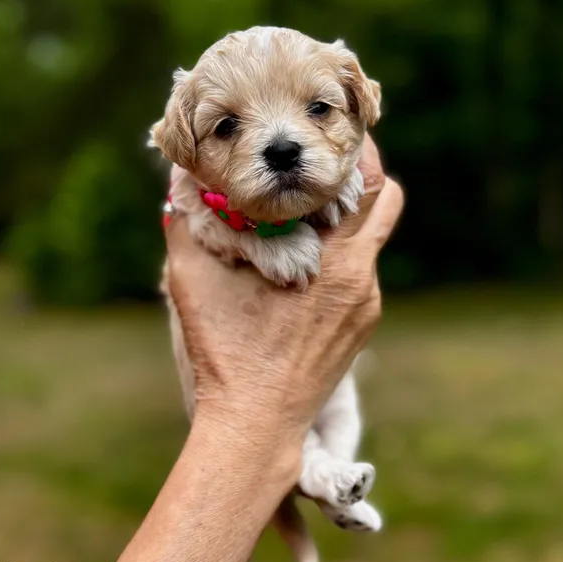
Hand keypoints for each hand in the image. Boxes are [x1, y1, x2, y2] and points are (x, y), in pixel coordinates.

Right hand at [165, 136, 403, 465]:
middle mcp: (363, 280)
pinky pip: (362, 272)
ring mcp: (367, 306)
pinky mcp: (362, 326)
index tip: (338, 135)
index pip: (373, 188)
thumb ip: (185, 223)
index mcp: (335, 262)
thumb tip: (176, 181)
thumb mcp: (192, 281)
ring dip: (347, 219)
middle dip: (360, 179)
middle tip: (324, 164)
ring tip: (306, 212)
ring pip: (372, 240)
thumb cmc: (225, 353)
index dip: (361, 154)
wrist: (255, 427)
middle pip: (385, 205)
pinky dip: (341, 255)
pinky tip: (303, 262)